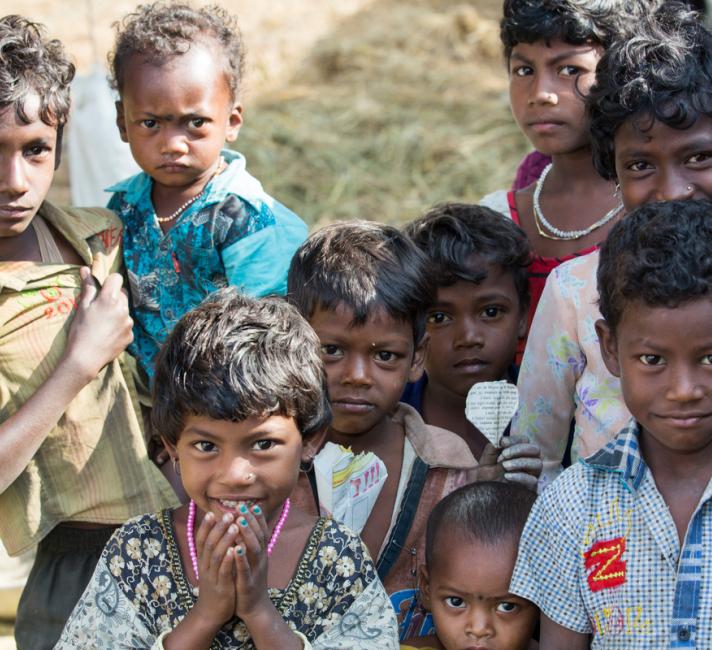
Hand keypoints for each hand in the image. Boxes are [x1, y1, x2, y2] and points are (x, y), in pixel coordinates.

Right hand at [61, 267, 133, 381]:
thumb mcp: (82, 307)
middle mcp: (123, 309)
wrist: (85, 358)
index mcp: (110, 299)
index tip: (102, 288)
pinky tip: (107, 334)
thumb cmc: (80, 331)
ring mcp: (128, 323)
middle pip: (122, 294)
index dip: (109, 281)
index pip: (116, 278)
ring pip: (124, 310)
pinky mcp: (130, 335)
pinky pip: (126, 325)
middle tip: (99, 309)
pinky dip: (119, 327)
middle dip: (113, 297)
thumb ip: (88, 287)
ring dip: (116, 312)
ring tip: (102, 324)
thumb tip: (86, 269)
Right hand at [192, 511, 239, 629]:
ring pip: (216, 555)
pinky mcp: (221, 587)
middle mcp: (205, 566)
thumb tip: (217, 529)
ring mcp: (212, 577)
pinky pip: (224, 572)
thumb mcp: (211, 566)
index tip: (212, 511)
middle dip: (219, 528)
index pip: (201, 540)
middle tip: (229, 513)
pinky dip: (229, 560)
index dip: (206, 526)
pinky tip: (235, 550)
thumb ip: (213, 549)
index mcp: (203, 560)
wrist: (211, 613)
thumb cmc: (214, 584)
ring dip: (225, 540)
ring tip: (235, 526)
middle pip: (209, 543)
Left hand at [233, 503, 271, 621]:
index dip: (257, 518)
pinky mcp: (248, 583)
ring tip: (239, 522)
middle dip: (251, 521)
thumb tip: (245, 526)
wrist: (255, 608)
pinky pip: (245, 569)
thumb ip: (250, 545)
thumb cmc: (250, 580)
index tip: (251, 504)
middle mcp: (261, 559)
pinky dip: (241, 558)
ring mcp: (256, 571)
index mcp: (261, 554)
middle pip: (259, 536)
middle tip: (243, 507)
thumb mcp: (252, 561)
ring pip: (254, 549)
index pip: (261, 532)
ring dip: (247, 535)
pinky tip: (235, 549)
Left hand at [475, 436, 541, 490]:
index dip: (515, 439)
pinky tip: (507, 476)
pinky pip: (532, 480)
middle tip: (504, 455)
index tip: (502, 442)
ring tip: (505, 466)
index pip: (525, 440)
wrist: (485, 499)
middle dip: (519, 449)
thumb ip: (493, 449)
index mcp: (518, 453)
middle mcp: (528, 462)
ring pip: (538, 463)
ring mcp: (532, 475)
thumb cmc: (487, 478)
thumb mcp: (486, 461)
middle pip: (535, 449)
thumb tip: (500, 439)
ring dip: (520, 462)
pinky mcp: (531, 488)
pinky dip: (520, 476)